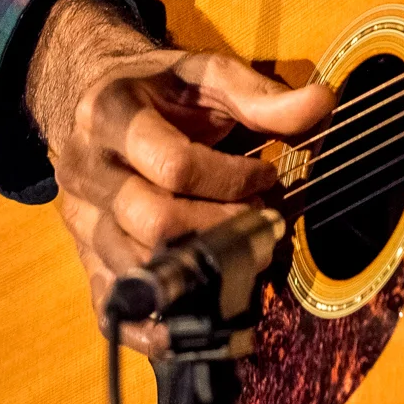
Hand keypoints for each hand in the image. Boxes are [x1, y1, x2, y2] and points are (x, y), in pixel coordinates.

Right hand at [24, 0, 333, 351]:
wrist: (94, 98)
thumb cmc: (162, 90)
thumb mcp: (208, 76)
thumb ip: (260, 95)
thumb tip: (322, 103)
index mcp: (111, 114)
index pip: (174, 165)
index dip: (232, 179)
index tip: (266, 174)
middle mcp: (87, 169)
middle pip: (153, 222)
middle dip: (222, 229)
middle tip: (262, 220)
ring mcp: (81, 219)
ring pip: (135, 268)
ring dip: (201, 273)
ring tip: (243, 255)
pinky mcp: (85, 257)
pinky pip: (111, 306)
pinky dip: (155, 326)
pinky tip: (199, 317)